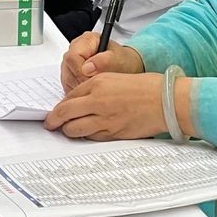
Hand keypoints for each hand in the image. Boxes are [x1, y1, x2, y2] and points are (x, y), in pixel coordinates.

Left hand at [44, 72, 164, 139]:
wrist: (165, 100)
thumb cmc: (146, 87)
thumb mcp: (116, 78)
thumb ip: (96, 88)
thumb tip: (80, 101)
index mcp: (98, 83)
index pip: (69, 96)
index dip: (59, 106)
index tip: (55, 111)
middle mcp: (98, 100)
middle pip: (65, 113)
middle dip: (54, 120)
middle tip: (50, 124)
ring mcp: (104, 118)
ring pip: (74, 129)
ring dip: (68, 131)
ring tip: (67, 131)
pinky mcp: (113, 133)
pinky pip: (91, 137)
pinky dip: (86, 136)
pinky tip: (86, 134)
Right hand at [60, 31, 143, 92]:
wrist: (125, 67)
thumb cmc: (122, 61)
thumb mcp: (119, 59)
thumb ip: (105, 61)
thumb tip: (88, 68)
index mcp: (86, 40)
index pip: (73, 57)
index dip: (80, 72)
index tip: (92, 81)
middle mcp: (75, 50)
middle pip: (68, 69)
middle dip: (81, 82)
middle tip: (96, 88)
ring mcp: (70, 63)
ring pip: (67, 79)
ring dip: (80, 88)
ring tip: (96, 89)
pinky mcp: (70, 75)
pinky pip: (68, 86)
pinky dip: (79, 92)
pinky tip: (91, 91)